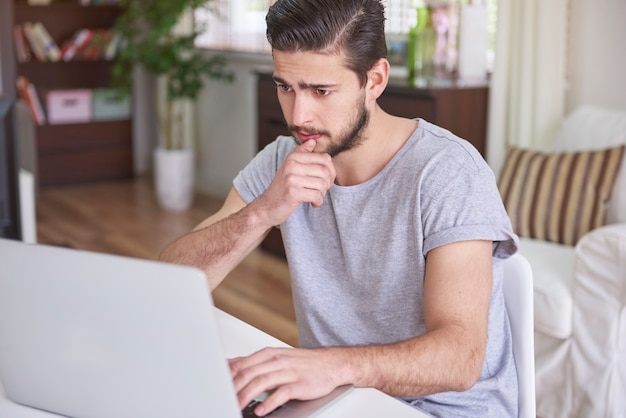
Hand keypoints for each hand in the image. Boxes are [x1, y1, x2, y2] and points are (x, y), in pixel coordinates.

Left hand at [229, 347, 345, 415]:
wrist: (332, 363)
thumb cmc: (303, 363)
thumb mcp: (276, 357)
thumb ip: (253, 362)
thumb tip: (230, 364)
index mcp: (269, 354)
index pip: (242, 364)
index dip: (227, 376)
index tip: (216, 387)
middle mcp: (277, 360)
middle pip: (249, 373)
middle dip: (233, 388)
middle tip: (222, 400)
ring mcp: (289, 371)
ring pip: (262, 382)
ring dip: (246, 396)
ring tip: (236, 407)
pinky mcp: (300, 384)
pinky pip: (281, 393)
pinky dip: (269, 402)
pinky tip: (261, 410)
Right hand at [254, 140, 335, 227]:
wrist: (267, 206)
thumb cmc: (282, 188)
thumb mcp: (290, 167)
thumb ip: (301, 153)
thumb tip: (312, 141)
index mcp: (293, 157)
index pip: (324, 158)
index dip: (331, 171)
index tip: (325, 180)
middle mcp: (291, 165)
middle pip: (325, 171)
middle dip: (328, 183)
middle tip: (321, 190)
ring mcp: (291, 179)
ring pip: (322, 184)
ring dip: (322, 194)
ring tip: (315, 196)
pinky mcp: (292, 193)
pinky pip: (317, 196)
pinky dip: (318, 202)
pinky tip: (312, 203)